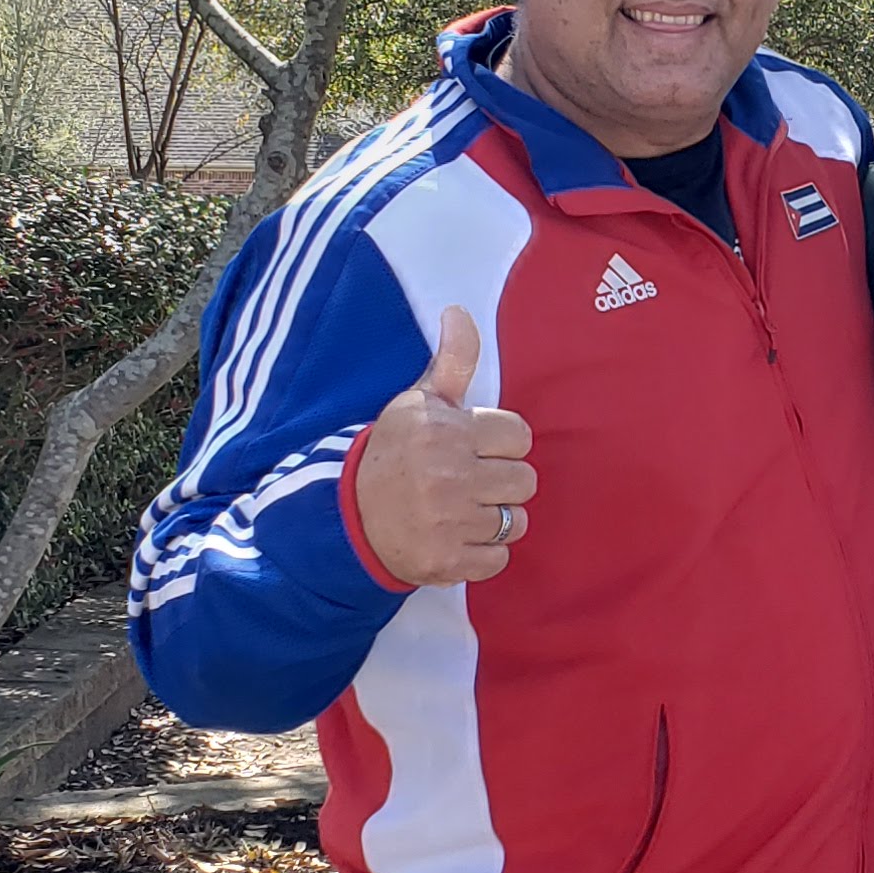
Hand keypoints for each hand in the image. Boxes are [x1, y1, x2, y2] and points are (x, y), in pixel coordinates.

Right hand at [351, 308, 536, 586]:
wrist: (349, 517)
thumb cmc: (394, 454)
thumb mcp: (418, 402)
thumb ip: (451, 360)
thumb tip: (459, 310)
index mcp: (445, 432)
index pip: (518, 436)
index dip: (500, 443)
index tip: (476, 448)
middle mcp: (448, 476)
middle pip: (524, 480)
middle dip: (502, 481)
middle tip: (471, 481)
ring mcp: (448, 522)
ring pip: (515, 521)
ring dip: (495, 518)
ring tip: (463, 509)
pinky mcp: (447, 562)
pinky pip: (499, 558)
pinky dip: (483, 552)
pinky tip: (457, 536)